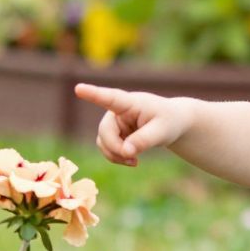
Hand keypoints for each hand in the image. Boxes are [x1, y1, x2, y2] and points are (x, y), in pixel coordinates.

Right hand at [74, 83, 192, 165]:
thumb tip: (126, 152)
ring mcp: (113, 122)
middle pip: (105, 131)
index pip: (110, 98)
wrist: (171, 124)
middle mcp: (117, 110)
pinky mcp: (113, 133)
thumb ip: (144, 140)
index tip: (78, 88)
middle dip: (117, 148)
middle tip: (134, 159)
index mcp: (131, 102)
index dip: (93, 94)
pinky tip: (132, 161)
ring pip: (103, 142)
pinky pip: (106, 149)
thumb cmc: (168, 122)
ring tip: (135, 161)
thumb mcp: (162, 131)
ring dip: (116, 155)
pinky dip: (116, 158)